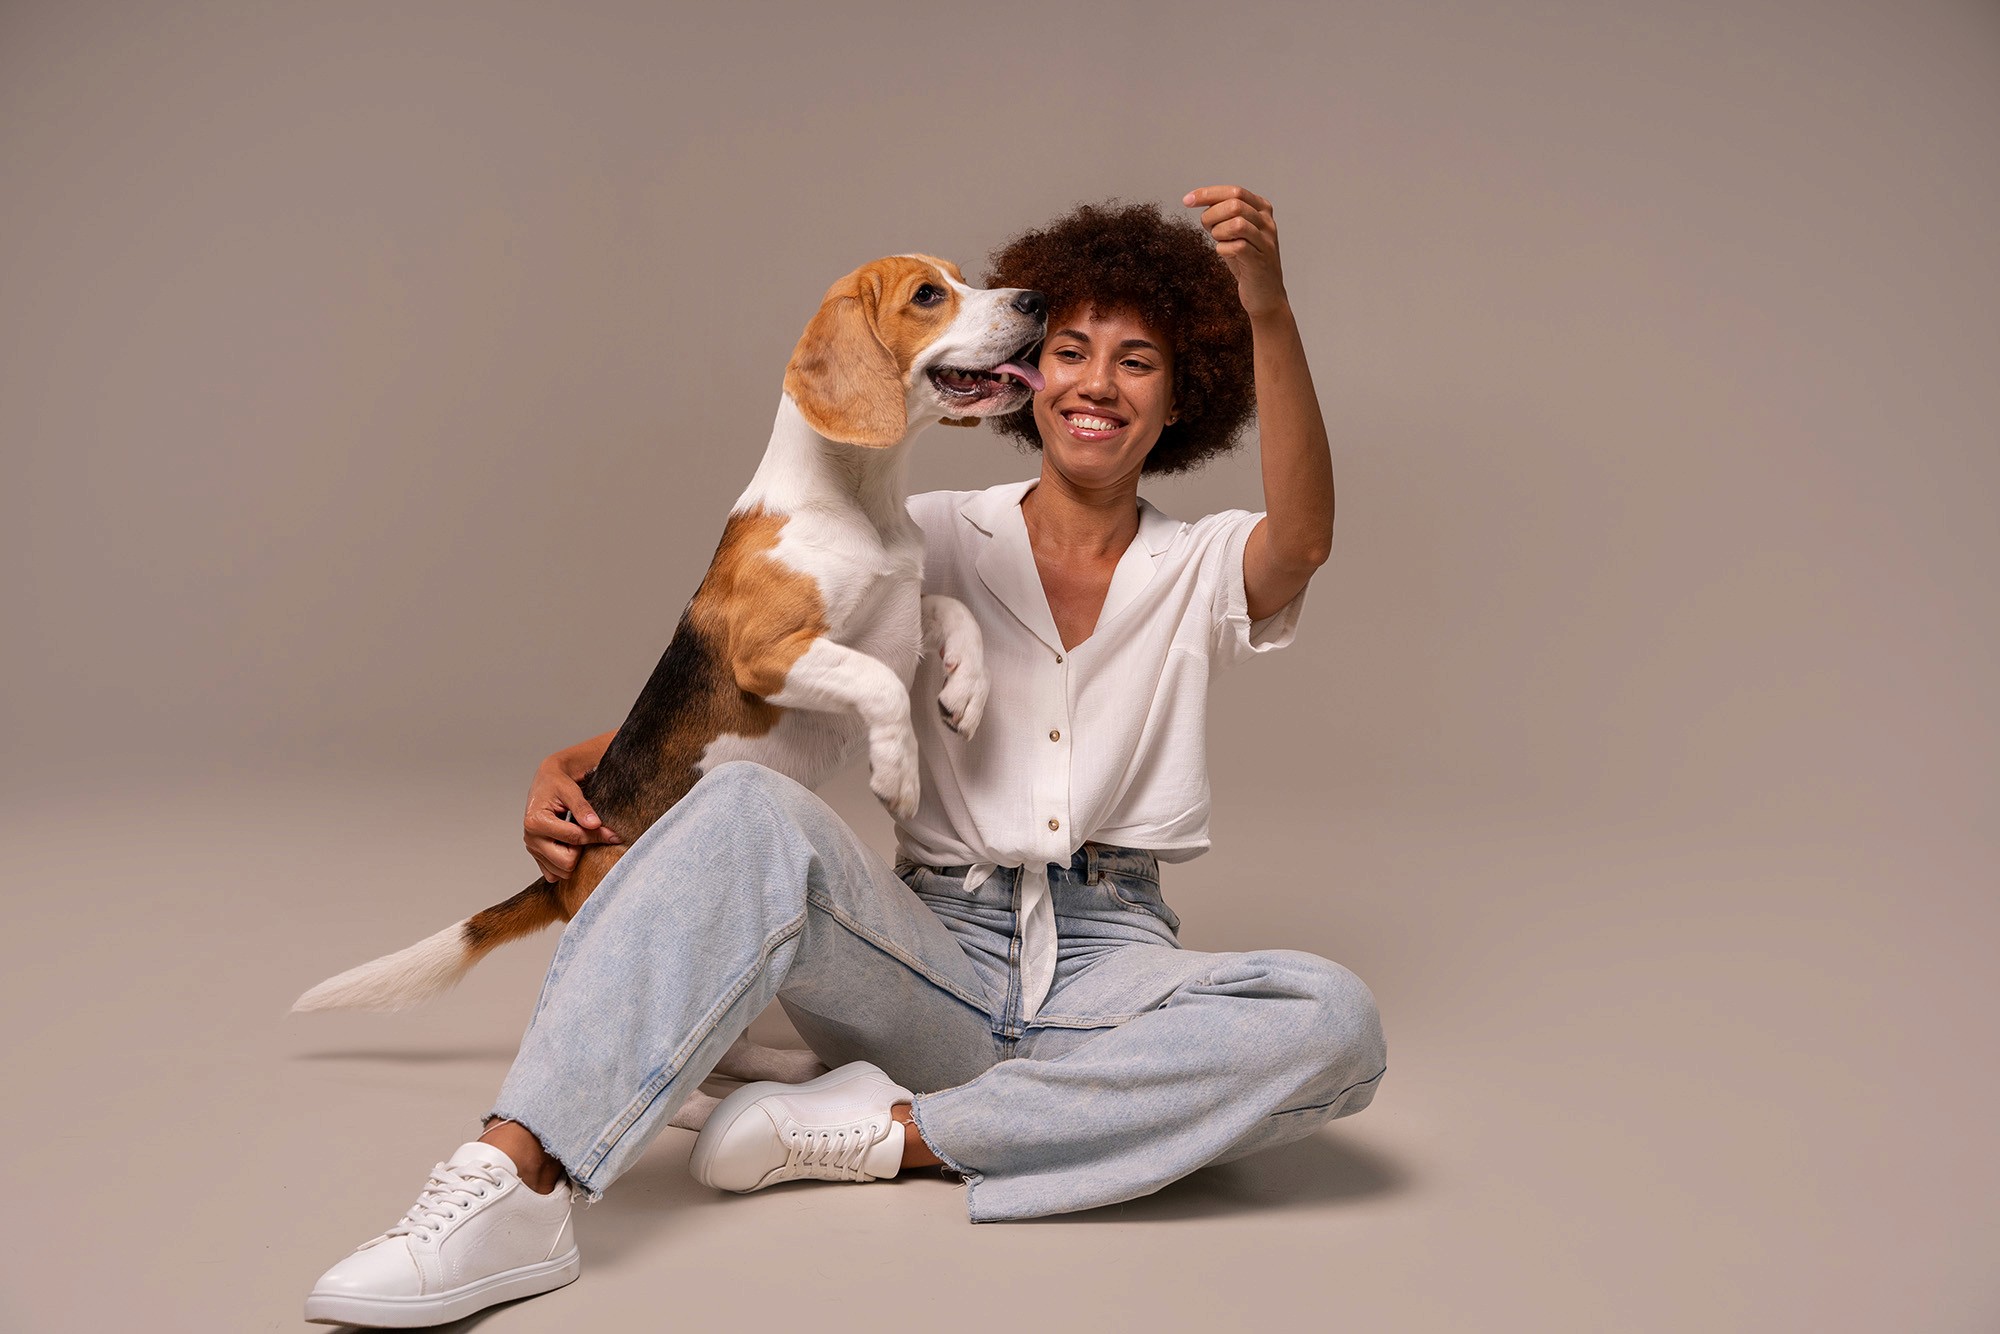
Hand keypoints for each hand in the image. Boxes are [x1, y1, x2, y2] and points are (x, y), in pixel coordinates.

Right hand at [524, 749, 620, 881]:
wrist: (547, 781)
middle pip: (567, 862)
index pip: (574, 838)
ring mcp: (533, 849)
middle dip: (582, 850)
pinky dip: (566, 865)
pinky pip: (554, 874)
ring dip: (575, 858)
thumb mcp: (570, 790)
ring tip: (579, 838)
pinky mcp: (537, 856)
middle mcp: (530, 838)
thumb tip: (595, 824)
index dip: (597, 835)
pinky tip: (571, 848)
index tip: (613, 833)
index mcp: (535, 822)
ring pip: (562, 872)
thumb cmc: (557, 783)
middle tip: (589, 834)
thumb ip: (582, 807)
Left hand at [1183, 185, 1287, 318]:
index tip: (1187, 200)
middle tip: (1207, 230)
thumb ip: (1223, 215)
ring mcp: (1266, 242)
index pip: (1235, 191)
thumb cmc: (1246, 262)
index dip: (1208, 193)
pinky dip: (1222, 249)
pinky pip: (1237, 247)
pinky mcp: (1259, 261)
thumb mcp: (1234, 233)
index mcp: (1262, 209)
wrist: (1265, 295)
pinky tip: (1224, 253)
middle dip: (1212, 215)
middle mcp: (1267, 223)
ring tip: (1219, 241)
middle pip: (1235, 204)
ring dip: (1219, 232)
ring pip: (1237, 224)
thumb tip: (1200, 200)